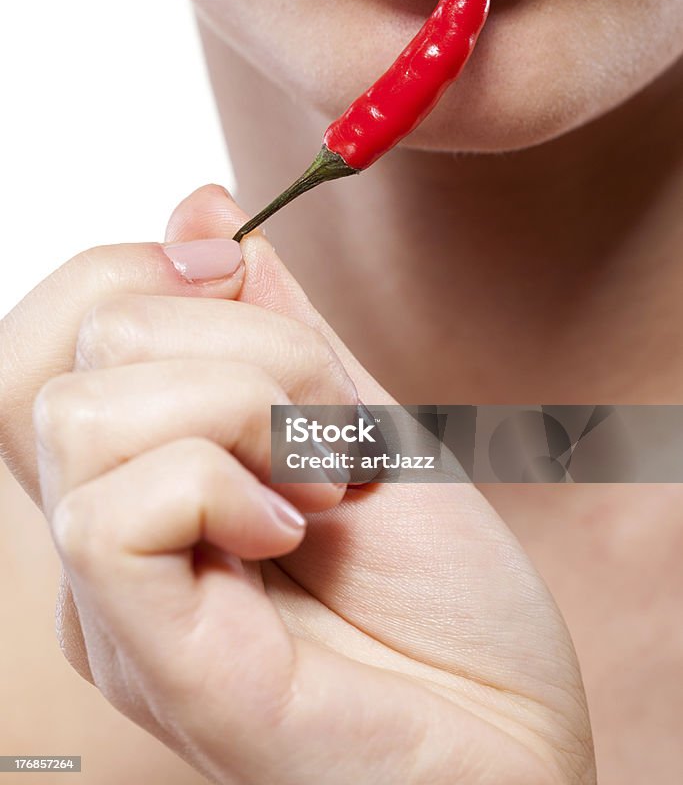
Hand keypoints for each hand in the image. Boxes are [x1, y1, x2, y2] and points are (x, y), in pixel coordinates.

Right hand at [1, 185, 595, 783]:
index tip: (240, 278)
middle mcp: (104, 536)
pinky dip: (224, 480)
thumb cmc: (444, 597)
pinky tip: (292, 530)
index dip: (134, 267)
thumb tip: (198, 206)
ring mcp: (111, 601)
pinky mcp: (145, 654)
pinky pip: (111, 506)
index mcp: (145, 473)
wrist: (508, 741)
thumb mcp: (360, 418)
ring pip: (79, 413)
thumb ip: (273, 322)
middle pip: (61, 352)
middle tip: (321, 422)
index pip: (56, 329)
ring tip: (318, 481)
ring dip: (238, 405)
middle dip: (226, 341)